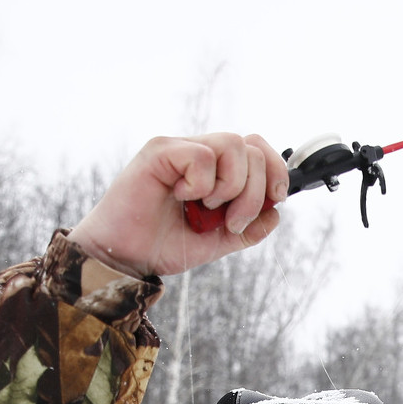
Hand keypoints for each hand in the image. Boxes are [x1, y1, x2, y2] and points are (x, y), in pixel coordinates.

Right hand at [69, 133, 289, 279]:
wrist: (126, 258)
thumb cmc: (162, 246)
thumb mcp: (216, 242)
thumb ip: (248, 228)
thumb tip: (276, 213)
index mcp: (213, 169)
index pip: (257, 147)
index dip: (276, 169)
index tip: (276, 198)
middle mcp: (198, 152)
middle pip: (252, 146)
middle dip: (255, 191)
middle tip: (233, 222)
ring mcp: (178, 148)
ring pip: (232, 145)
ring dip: (231, 187)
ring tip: (207, 210)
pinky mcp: (159, 151)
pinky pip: (202, 156)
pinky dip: (202, 185)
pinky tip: (181, 198)